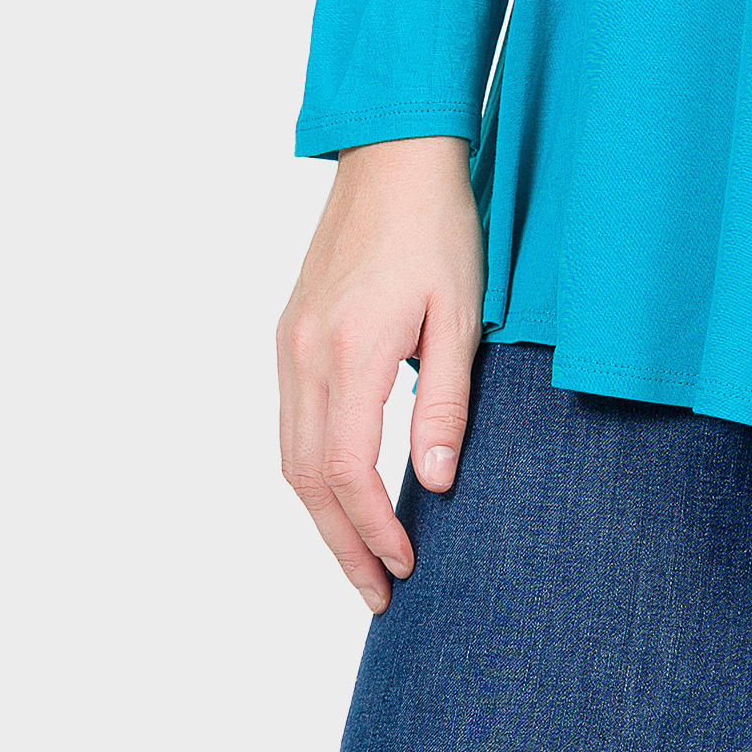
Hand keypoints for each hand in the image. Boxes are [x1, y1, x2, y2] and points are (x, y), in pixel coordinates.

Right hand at [275, 135, 485, 611]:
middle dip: (341, 546)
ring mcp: (289, 345)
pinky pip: (290, 423)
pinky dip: (312, 471)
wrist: (393, 156)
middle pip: (309, 480)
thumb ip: (446, 403)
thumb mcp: (462, 314)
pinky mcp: (289, 333)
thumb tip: (435, 485)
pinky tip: (341, 492)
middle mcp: (305, 355)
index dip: (373, 531)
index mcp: (351, 352)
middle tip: (377, 594)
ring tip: (361, 558)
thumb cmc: (440, 228)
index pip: (349, 472)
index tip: (405, 567)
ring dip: (322, 516)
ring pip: (291, 457)